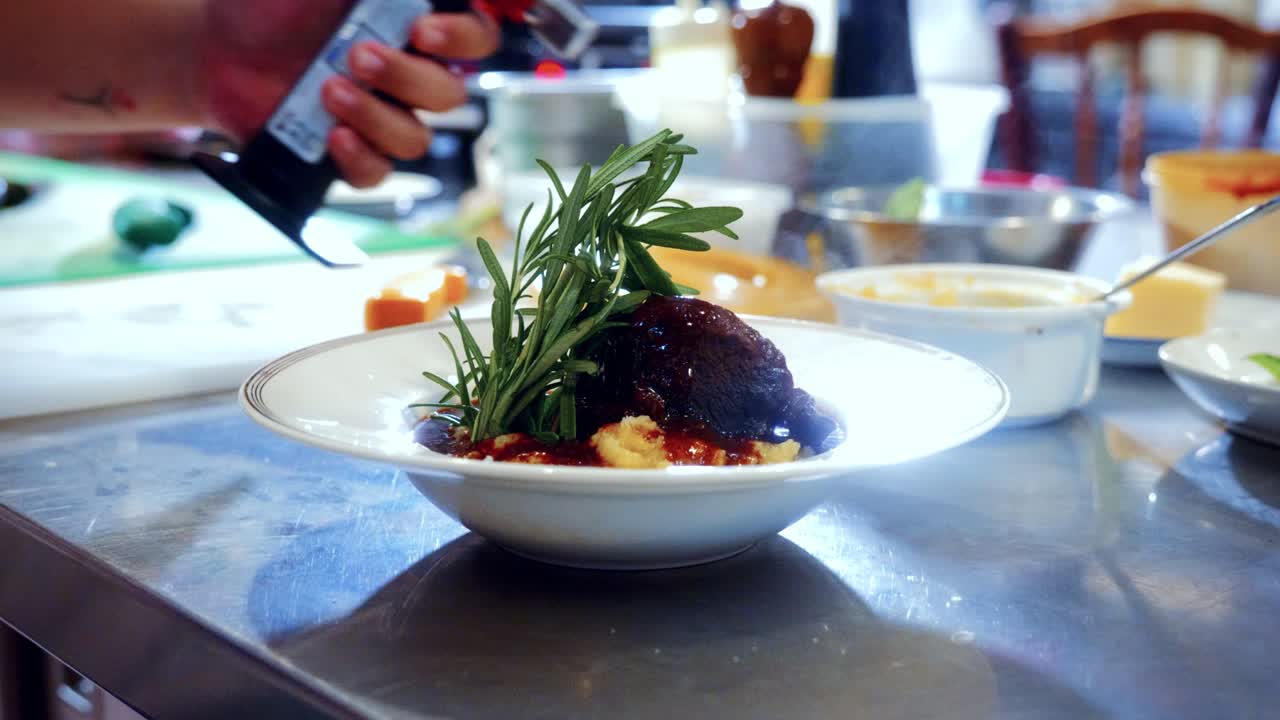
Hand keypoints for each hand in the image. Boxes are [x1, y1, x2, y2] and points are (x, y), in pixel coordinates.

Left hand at [199, 0, 498, 186]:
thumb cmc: (269, 3)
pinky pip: (376, 172)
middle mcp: (406, 75)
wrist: (212, 46)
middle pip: (449, 96)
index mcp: (413, 27)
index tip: (424, 31)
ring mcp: (379, 117)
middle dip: (407, 78)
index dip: (464, 39)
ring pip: (416, 139)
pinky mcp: (347, 153)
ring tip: (328, 90)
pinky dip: (359, 158)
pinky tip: (331, 136)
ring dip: (376, 117)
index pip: (475, 38)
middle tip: (356, 55)